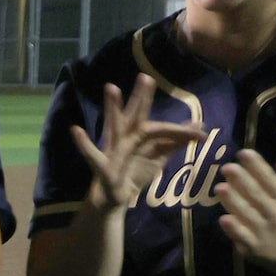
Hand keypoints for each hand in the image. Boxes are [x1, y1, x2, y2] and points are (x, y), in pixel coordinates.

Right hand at [67, 78, 199, 214]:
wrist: (114, 197)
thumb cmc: (135, 173)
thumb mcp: (158, 156)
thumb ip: (175, 141)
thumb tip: (198, 124)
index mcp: (138, 136)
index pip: (160, 128)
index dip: (179, 130)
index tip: (200, 131)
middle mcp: (126, 138)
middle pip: (136, 116)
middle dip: (140, 98)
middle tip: (146, 78)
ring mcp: (114, 149)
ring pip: (115, 127)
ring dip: (112, 108)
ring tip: (111, 88)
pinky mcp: (103, 166)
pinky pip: (92, 154)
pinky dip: (83, 143)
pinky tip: (75, 131)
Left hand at [216, 144, 275, 264]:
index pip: (271, 179)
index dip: (257, 166)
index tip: (244, 153)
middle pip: (257, 195)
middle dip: (242, 180)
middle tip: (227, 167)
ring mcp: (266, 232)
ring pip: (248, 214)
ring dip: (233, 201)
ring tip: (220, 187)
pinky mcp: (255, 248)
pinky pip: (243, 237)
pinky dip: (235, 228)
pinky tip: (224, 218)